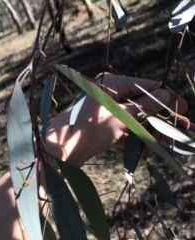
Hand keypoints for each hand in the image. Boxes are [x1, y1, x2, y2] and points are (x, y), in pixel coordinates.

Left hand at [46, 73, 188, 165]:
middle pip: (141, 105)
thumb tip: (167, 97)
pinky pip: (123, 131)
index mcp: (111, 84)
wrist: (60, 152)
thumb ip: (145, 107)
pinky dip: (134, 140)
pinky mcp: (101, 129)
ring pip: (133, 120)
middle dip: (159, 120)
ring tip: (164, 145)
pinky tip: (146, 150)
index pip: (145, 87)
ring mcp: (104, 113)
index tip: (183, 109)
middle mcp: (108, 95)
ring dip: (149, 133)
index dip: (166, 98)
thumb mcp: (121, 116)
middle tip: (180, 130)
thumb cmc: (88, 130)